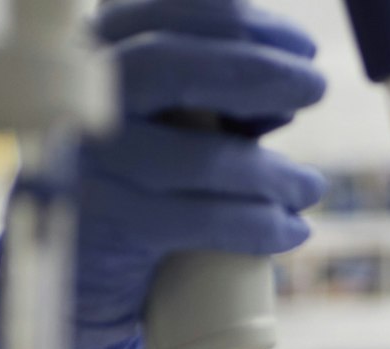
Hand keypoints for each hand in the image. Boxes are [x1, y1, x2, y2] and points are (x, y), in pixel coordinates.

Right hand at [0, 0, 328, 348]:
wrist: (82, 281)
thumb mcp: (172, 132)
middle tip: (317, 87)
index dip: (240, 22)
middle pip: (166, 62)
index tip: (304, 47)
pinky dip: (258, 225)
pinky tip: (292, 231)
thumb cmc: (141, 191)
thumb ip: (216, 103)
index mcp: (89, 56)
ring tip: (310, 187)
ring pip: (196, 154)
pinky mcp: (103, 224)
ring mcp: (81, 161)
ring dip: (272, 171)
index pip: (162, 13)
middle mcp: (72, 98)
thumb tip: (287, 94)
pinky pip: (199, 219)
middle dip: (256, 70)